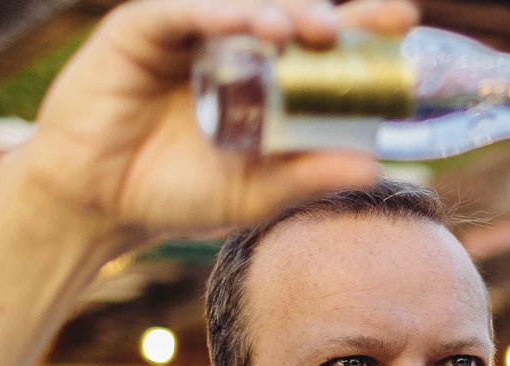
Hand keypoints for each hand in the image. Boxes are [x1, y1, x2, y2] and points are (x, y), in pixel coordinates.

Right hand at [15, 0, 416, 252]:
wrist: (104, 203)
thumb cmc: (182, 195)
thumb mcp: (257, 195)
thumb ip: (308, 177)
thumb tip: (373, 167)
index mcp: (270, 84)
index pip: (324, 48)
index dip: (363, 29)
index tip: (405, 22)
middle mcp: (238, 50)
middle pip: (292, 17)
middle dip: (330, 17)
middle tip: (362, 25)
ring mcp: (193, 35)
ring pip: (244, 7)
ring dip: (281, 12)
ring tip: (307, 30)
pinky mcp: (144, 28)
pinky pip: (185, 12)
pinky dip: (218, 13)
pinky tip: (247, 24)